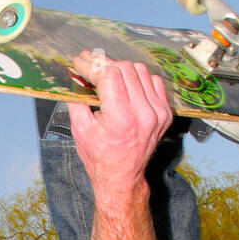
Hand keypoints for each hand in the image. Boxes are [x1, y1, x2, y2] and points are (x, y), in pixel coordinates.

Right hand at [67, 51, 171, 196]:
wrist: (121, 177)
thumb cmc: (99, 157)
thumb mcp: (79, 130)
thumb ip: (76, 98)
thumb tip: (74, 73)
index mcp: (122, 120)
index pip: (109, 76)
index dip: (92, 64)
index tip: (80, 62)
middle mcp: (144, 115)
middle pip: (124, 69)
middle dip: (104, 63)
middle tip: (89, 64)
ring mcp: (158, 113)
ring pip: (140, 71)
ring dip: (120, 69)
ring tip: (106, 75)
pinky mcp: (165, 113)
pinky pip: (153, 81)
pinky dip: (138, 78)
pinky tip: (125, 86)